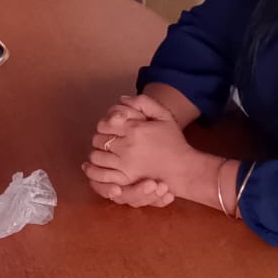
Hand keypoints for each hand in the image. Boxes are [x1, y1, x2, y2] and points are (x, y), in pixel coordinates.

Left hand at [84, 94, 215, 207]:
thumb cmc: (173, 141)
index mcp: (135, 129)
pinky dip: (95, 170)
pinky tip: (99, 166)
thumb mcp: (163, 115)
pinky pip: (100, 174)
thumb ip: (143, 102)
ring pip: (96, 156)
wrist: (182, 168)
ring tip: (107, 152)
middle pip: (98, 139)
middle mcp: (127, 145)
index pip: (105, 123)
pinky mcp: (125, 179)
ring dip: (98, 153)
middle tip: (109, 140)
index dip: (106, 124)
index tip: (112, 128)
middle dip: (101, 138)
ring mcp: (125, 164)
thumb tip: (121, 98)